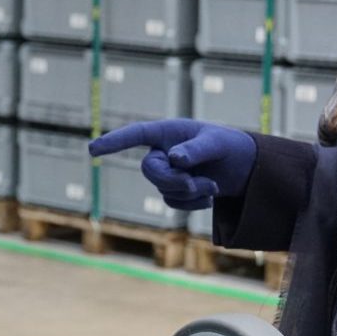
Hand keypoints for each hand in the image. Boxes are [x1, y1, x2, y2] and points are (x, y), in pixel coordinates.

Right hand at [88, 119, 255, 210]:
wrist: (244, 168)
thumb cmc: (230, 146)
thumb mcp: (217, 143)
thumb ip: (196, 149)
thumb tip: (175, 159)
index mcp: (167, 132)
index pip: (135, 135)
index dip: (114, 142)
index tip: (92, 149)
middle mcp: (162, 152)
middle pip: (150, 170)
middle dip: (173, 180)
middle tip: (197, 184)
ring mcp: (166, 173)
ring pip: (163, 189)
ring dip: (189, 192)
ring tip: (213, 186)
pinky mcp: (174, 191)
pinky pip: (174, 202)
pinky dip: (193, 203)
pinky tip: (210, 196)